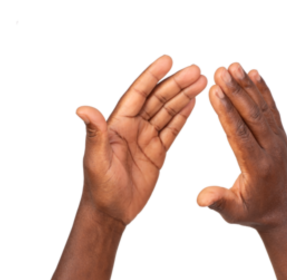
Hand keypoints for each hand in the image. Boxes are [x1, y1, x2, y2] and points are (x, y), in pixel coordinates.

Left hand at [74, 53, 207, 226]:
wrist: (111, 211)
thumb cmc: (99, 187)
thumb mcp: (95, 159)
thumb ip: (94, 133)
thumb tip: (83, 108)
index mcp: (117, 124)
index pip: (138, 94)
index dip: (152, 76)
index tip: (168, 59)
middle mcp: (132, 127)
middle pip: (158, 99)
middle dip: (177, 83)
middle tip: (197, 69)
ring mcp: (145, 138)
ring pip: (168, 111)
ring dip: (184, 95)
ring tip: (203, 81)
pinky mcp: (157, 151)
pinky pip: (172, 129)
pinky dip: (184, 114)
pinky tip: (195, 102)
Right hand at [195, 61, 286, 233]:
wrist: (282, 210)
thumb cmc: (252, 212)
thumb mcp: (234, 214)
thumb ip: (219, 202)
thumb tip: (202, 198)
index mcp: (257, 166)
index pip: (240, 135)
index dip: (226, 112)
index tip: (214, 91)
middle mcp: (271, 149)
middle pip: (252, 116)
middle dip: (236, 91)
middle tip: (220, 69)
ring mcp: (278, 140)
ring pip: (263, 108)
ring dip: (248, 85)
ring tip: (233, 64)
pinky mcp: (280, 134)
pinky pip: (271, 109)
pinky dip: (263, 90)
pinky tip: (254, 72)